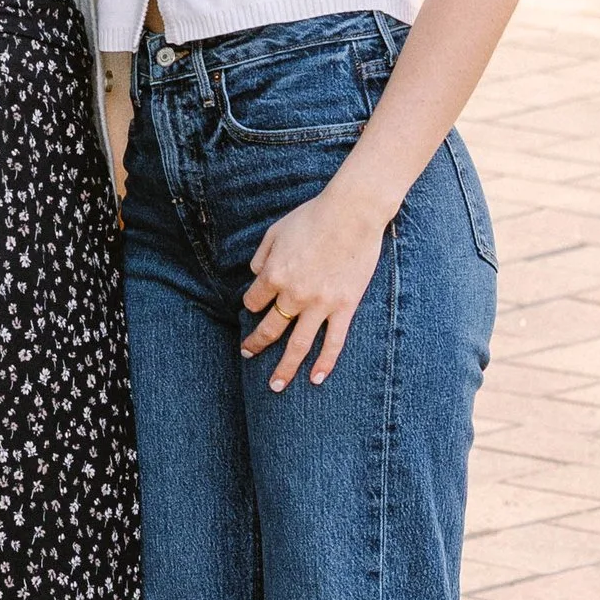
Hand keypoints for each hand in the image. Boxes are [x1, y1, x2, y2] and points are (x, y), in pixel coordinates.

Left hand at [241, 177, 388, 389]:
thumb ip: (262, 256)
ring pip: (297, 345)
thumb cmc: (313, 216)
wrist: (352, 213)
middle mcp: (293, 295)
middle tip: (248, 353)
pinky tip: (316, 379)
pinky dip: (324, 363)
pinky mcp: (344, 307)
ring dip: (284, 368)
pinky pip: (333, 342)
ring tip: (275, 386)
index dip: (252, 304)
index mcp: (274, 275)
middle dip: (256, 343)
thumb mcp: (275, 231)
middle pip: (270, 328)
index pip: (254, 301)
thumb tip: (256, 275)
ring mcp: (320, 304)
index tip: (256, 305)